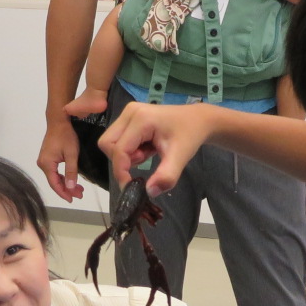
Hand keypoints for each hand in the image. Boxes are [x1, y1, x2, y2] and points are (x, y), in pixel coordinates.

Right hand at [38, 115, 83, 201]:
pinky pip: (54, 172)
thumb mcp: (72, 154)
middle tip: (80, 195)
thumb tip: (71, 187)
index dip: (64, 193)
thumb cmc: (66, 135)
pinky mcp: (47, 158)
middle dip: (67, 189)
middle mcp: (42, 164)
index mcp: (46, 164)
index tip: (73, 199)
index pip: (54, 184)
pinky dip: (62, 177)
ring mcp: (43, 161)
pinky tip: (71, 180)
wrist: (58, 121)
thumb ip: (71, 171)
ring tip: (79, 189)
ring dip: (66, 184)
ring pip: (54, 177)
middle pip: (54, 182)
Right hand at [99, 101, 214, 195]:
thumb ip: (166, 176)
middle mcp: (129, 112)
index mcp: (140, 118)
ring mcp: (128, 113)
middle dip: (122, 160)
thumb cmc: (190, 135)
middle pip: (107, 144)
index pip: (118, 150)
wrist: (198, 120)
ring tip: (149, 152)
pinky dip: (130, 151)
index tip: (131, 187)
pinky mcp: (129, 118)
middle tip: (144, 160)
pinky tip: (147, 148)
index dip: (121, 171)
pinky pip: (118, 140)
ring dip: (126, 156)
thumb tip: (149, 192)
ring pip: (111, 143)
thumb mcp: (180, 157)